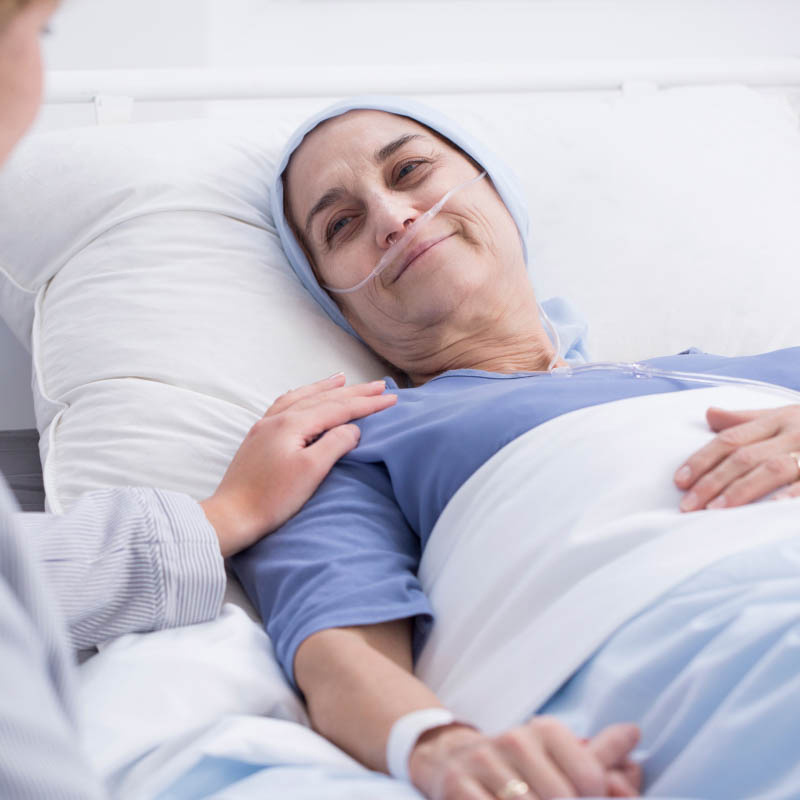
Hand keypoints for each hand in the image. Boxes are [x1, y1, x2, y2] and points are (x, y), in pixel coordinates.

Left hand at [201, 373, 396, 555]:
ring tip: (343, 379)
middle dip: (353, 392)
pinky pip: (285, 405)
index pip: (338, 408)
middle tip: (379, 385)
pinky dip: (303, 396)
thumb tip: (352, 429)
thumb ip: (335, 444)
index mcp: (292, 424)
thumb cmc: (272, 499)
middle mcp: (277, 418)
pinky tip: (305, 398)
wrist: (231, 516)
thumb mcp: (311, 471)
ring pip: (302, 397)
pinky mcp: (258, 438)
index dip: (367, 404)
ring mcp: (265, 427)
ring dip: (325, 388)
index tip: (392, 399)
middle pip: (322, 398)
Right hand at [408, 717, 640, 798]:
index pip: (590, 777)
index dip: (595, 799)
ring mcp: (484, 763)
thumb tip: (635, 735)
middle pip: (561, 798)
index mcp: (544, 731)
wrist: (453, 760)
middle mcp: (514, 740)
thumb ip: (600, 756)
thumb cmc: (520, 764)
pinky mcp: (458, 787)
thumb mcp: (559, 754)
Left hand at [674, 404, 799, 511]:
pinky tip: (766, 508)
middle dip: (712, 481)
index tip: (679, 481)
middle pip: (744, 457)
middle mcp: (792, 434)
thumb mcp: (785, 417)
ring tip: (714, 510)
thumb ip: (746, 419)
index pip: (730, 439)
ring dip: (739, 490)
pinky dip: (787, 495)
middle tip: (688, 505)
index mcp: (777, 420)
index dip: (702, 460)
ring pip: (770, 469)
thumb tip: (710, 414)